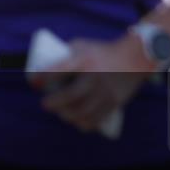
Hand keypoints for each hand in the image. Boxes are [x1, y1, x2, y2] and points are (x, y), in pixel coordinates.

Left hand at [35, 35, 153, 132]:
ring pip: (83, 111)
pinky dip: (84, 124)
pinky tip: (76, 121)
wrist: (134, 58)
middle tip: (45, 104)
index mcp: (84, 59)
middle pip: (71, 95)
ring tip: (60, 113)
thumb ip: (62, 56)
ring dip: (67, 115)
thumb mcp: (81, 46)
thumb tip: (40, 73)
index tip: (34, 83)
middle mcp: (95, 76)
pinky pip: (97, 119)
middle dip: (54, 103)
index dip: (44, 78)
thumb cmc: (100, 51)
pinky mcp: (114, 102)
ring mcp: (106, 91)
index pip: (60, 70)